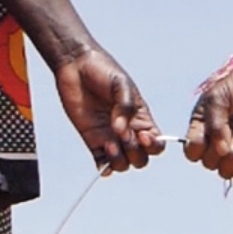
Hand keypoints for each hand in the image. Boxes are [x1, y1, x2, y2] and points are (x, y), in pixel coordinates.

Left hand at [54, 47, 165, 172]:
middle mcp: (128, 131)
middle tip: (123, 137)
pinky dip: (104, 167)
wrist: (76, 65)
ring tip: (109, 144)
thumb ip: (125, 107)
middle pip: (141, 158)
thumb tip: (121, 130)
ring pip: (123, 163)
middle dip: (135, 153)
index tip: (142, 135)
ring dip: (119, 160)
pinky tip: (103, 160)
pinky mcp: (92, 139)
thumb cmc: (102, 70)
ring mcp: (110, 137)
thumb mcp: (120, 84)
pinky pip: (101, 162)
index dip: (154, 145)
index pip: (156, 142)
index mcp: (141, 118)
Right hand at [182, 58, 232, 184]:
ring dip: (231, 162)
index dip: (196, 150)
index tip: (204, 139)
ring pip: (225, 170)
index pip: (192, 150)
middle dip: (216, 155)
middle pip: (209, 163)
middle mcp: (216, 140)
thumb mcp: (217, 98)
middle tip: (229, 135)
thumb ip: (215, 124)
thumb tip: (221, 151)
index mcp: (202, 126)